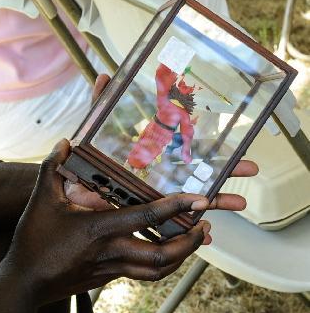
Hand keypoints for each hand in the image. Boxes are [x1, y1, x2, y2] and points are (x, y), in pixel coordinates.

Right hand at [8, 139, 214, 304]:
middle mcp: (111, 251)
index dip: (176, 207)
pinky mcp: (109, 278)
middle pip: (164, 255)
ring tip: (196, 240)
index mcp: (99, 229)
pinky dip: (162, 264)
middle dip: (190, 242)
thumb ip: (53, 167)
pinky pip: (145, 274)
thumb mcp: (41, 199)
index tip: (200, 200)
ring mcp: (112, 268)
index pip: (146, 217)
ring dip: (182, 256)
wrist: (25, 282)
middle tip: (206, 225)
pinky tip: (166, 252)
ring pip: (159, 270)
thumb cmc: (33, 239)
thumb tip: (64, 141)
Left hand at [69, 75, 256, 244]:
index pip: (185, 148)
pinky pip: (170, 227)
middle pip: (195, 172)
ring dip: (215, 202)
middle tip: (250, 168)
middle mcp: (155, 176)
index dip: (209, 149)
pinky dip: (188, 231)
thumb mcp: (90, 133)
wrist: (63, 195)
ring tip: (239, 203)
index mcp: (149, 153)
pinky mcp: (143, 219)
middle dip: (224, 171)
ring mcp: (152, 199)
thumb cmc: (79, 163)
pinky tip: (205, 236)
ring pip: (190, 202)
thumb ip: (98, 107)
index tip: (235, 146)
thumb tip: (104, 76)